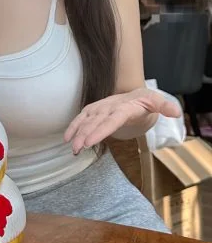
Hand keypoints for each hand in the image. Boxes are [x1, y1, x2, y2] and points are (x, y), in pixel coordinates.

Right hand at [64, 87, 182, 154]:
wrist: (135, 93)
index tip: (89, 141)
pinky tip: (67, 138)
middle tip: (77, 149)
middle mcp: (109, 106)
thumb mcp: (157, 102)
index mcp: (124, 107)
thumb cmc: (145, 100)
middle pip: (95, 122)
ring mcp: (100, 107)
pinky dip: (73, 126)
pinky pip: (81, 117)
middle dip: (84, 135)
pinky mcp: (94, 110)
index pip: (111, 120)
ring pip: (86, 120)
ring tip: (72, 148)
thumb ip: (165, 107)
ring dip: (77, 133)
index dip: (100, 130)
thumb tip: (176, 112)